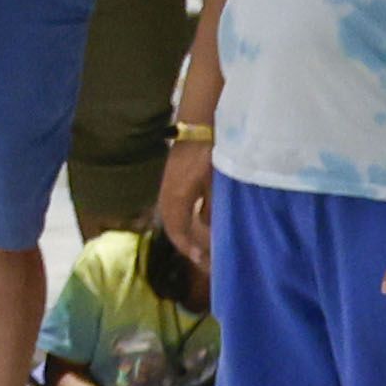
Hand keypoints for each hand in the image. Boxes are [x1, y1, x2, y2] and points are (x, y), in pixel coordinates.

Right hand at [154, 135, 214, 264]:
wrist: (200, 126)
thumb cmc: (210, 154)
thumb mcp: (216, 184)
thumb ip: (213, 208)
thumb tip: (211, 229)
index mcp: (177, 198)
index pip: (176, 230)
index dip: (188, 247)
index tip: (201, 259)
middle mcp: (168, 194)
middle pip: (172, 225)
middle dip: (184, 242)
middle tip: (200, 256)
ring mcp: (169, 185)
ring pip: (173, 215)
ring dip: (183, 230)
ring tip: (198, 240)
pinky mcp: (174, 178)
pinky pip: (176, 205)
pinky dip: (185, 217)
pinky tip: (198, 218)